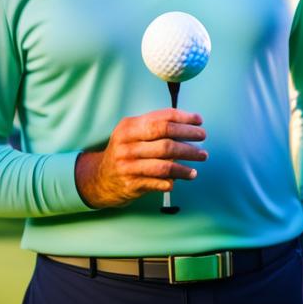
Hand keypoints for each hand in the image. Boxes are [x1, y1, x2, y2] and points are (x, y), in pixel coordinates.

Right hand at [74, 108, 206, 207]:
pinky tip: (187, 176)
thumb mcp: (132, 133)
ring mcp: (128, 166)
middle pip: (166, 140)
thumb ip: (154, 126)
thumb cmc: (125, 151)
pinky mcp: (132, 184)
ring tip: (200, 161)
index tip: (199, 121)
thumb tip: (189, 125)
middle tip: (203, 141)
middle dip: (189, 139)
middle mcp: (127, 145)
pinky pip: (159, 182)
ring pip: (165, 164)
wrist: (99, 178)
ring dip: (186, 163)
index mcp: (129, 127)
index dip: (184, 119)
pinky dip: (175, 179)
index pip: (162, 119)